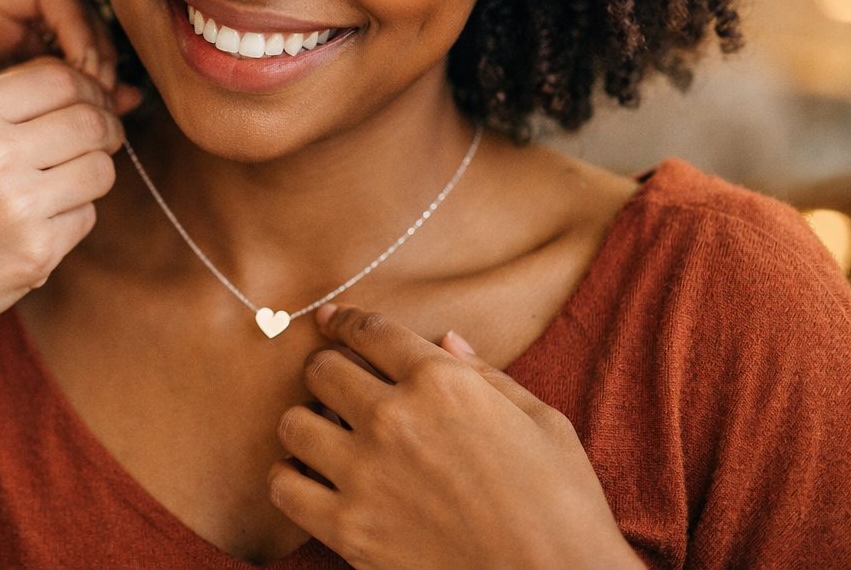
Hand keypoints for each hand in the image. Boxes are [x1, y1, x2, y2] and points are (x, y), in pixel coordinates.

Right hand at [0, 58, 122, 339]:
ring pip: (100, 171)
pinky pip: (85, 218)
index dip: (90, 91)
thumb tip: (82, 88)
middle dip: (105, 131)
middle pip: (92, 123)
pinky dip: (71, 219)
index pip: (64, 79)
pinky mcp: (36, 250)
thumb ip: (4, 104)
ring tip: (60, 186)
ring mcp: (19, 202)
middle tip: (99, 143)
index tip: (92, 106)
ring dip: (90, 176)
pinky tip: (36, 225)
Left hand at [268, 306, 641, 569]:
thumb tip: (446, 338)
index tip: (331, 321)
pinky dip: (290, 478)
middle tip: (337, 387)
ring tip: (324, 435)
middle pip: (322, 369)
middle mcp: (394, 418)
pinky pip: (284, 487)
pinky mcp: (349, 529)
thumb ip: (487, 376)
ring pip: (293, 423)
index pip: (370, 332)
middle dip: (327, 370)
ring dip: (306, 422)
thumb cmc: (566, 508)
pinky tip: (310, 480)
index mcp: (443, 383)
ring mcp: (366, 474)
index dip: (345, 321)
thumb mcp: (543, 423)